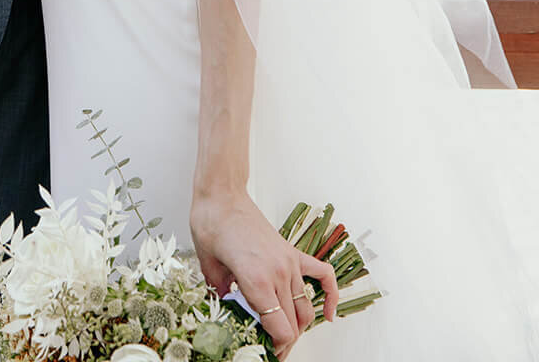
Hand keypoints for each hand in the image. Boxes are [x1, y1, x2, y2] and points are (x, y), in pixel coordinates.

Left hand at [191, 189, 337, 358]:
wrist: (222, 193)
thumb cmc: (211, 223)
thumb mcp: (207, 267)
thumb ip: (221, 296)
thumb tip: (228, 314)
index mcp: (256, 279)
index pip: (280, 329)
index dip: (275, 348)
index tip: (264, 353)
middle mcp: (278, 272)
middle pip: (293, 324)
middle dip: (283, 344)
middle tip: (269, 351)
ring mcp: (289, 261)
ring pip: (305, 308)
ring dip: (298, 328)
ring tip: (283, 338)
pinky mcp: (292, 252)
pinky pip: (323, 275)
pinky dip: (331, 296)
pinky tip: (329, 313)